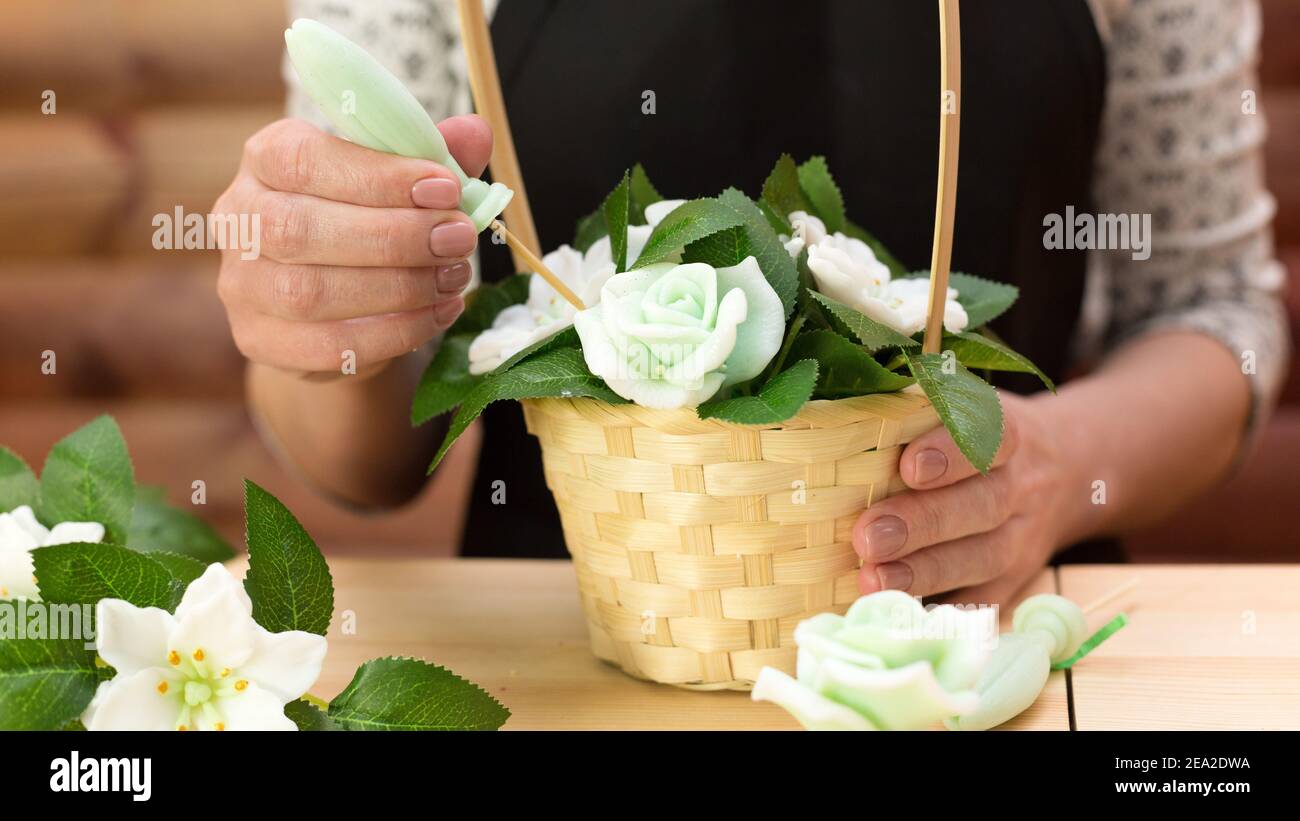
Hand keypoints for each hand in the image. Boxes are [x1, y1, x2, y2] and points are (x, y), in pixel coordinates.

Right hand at [215, 116, 492, 376]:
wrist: (335, 297)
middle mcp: (240, 217)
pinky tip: (437, 313)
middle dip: (394, 237)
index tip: (445, 188)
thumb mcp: (399, 176)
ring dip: (398, 287)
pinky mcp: (258, 339)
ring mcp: (241, 284)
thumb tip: (475, 134)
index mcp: (266, 157)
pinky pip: (325, 346)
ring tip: (454, 278)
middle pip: (299, 229)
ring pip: (310, 292)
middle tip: (458, 239)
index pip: (304, 161)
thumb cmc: (366, 216)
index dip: (378, 177)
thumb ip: (431, 154)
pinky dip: (392, 332)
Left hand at [852, 393, 1078, 604]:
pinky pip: (986, 601)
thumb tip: (841, 423)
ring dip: (925, 572)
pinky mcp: (1016, 580)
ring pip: (983, 557)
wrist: (1068, 472)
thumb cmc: (979, 436)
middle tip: (868, 537)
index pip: (990, 435)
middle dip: (922, 523)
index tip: (908, 466)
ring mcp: (1023, 538)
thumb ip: (917, 412)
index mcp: (1009, 433)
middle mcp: (1022, 486)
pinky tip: (901, 614)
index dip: (951, 451)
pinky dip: (945, 610)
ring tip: (874, 580)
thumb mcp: (965, 407)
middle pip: (982, 505)